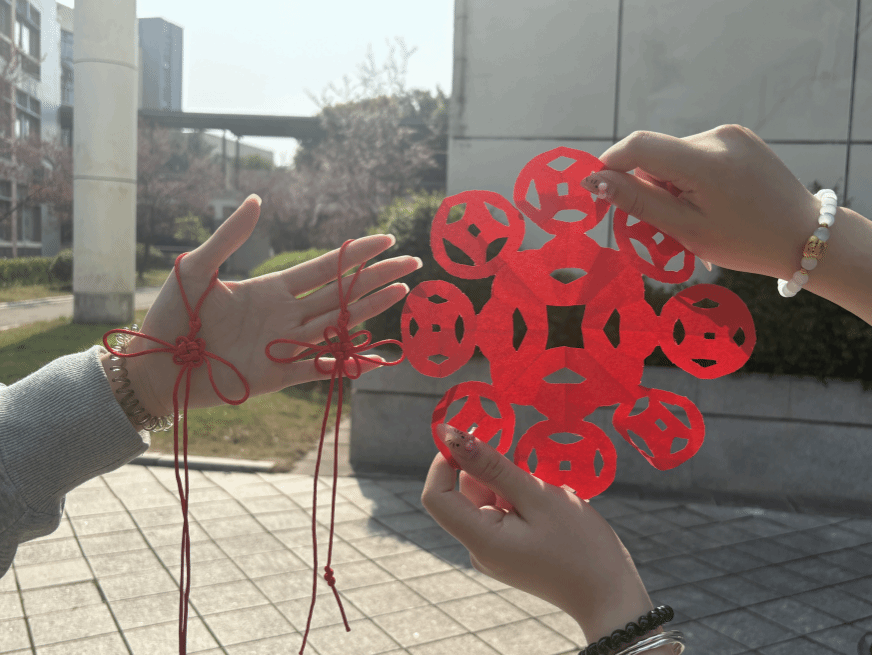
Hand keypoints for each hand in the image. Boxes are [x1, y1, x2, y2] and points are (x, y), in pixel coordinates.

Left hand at [123, 195, 420, 416]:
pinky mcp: (279, 375)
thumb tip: (257, 199)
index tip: (386, 240)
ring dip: (371, 309)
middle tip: (413, 263)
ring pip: (339, 325)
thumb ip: (229, 237)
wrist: (155, 367)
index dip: (356, 254)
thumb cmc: (171, 317)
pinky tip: (376, 357)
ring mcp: (286, 346)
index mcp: (271, 289)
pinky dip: (348, 365)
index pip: (324, 268)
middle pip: (342, 293)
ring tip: (403, 292)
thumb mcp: (196, 268)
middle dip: (378, 277)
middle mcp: (286, 315)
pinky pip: (320, 369)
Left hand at [421, 424, 658, 644]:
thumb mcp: (538, 496)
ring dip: (509, 482)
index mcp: (480, 540)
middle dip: (489, 469)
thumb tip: (451, 436)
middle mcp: (478, 549)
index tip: (474, 434)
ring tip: (546, 490)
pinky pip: (501, 513)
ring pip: (486, 499)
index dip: (446, 460)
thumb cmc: (580, 545)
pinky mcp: (507, 551)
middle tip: (528, 462)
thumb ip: (493, 466)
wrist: (610, 596)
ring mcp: (492, 552)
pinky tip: (547, 504)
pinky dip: (518, 498)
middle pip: (464, 494)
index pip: (436, 495)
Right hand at [583, 124, 822, 280]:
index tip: (597, 190)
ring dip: (669, 183)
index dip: (610, 164)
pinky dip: (689, 177)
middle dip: (647, 185)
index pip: (639, 146)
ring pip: (674, 156)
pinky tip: (711, 200)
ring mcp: (731, 134)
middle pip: (656, 155)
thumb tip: (595, 181)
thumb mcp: (686, 229)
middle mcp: (717, 137)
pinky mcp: (739, 136)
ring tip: (695, 214)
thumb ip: (639, 202)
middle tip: (662, 222)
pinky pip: (696, 153)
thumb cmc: (744, 242)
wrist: (803, 235)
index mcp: (705, 163)